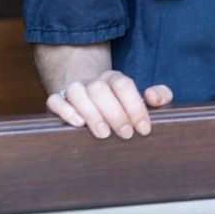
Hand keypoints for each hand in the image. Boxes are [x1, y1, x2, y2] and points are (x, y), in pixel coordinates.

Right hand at [47, 71, 173, 138]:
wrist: (89, 102)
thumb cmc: (121, 107)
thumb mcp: (142, 100)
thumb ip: (160, 96)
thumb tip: (153, 96)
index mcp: (114, 78)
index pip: (124, 85)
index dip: (135, 106)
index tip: (143, 129)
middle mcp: (93, 82)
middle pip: (100, 89)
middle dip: (115, 113)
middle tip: (126, 134)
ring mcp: (73, 90)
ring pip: (76, 91)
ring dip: (91, 112)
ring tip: (104, 134)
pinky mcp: (57, 102)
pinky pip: (54, 100)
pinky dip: (64, 111)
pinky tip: (77, 124)